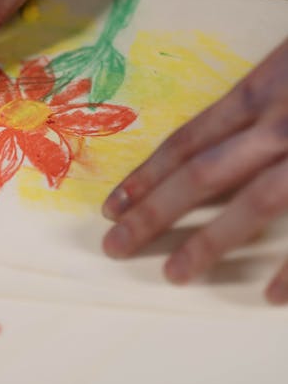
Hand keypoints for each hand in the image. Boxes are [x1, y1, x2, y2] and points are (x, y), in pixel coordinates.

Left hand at [102, 39, 287, 303]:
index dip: (149, 173)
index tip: (113, 204)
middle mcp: (283, 118)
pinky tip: (273, 296)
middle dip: (154, 213)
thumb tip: (227, 134)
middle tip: (114, 247)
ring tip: (174, 274)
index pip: (190, 137)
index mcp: (266, 86)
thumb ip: (265, 94)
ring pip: (255, 201)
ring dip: (209, 242)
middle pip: (204, 172)